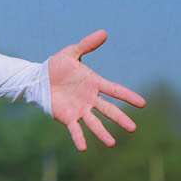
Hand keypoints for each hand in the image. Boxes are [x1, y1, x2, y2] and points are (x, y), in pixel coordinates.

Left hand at [48, 29, 145, 150]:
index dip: (128, 96)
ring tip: (111, 143)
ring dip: (102, 133)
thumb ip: (86, 45)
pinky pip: (75, 129)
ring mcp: (80, 109)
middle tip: (132, 128)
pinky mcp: (67, 117)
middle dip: (120, 119)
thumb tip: (104, 32)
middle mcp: (90, 99)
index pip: (115, 91)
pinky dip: (79, 138)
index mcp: (94, 83)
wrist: (38, 78)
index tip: (142, 104)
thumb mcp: (70, 53)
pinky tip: (84, 148)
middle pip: (108, 110)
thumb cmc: (56, 66)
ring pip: (94, 122)